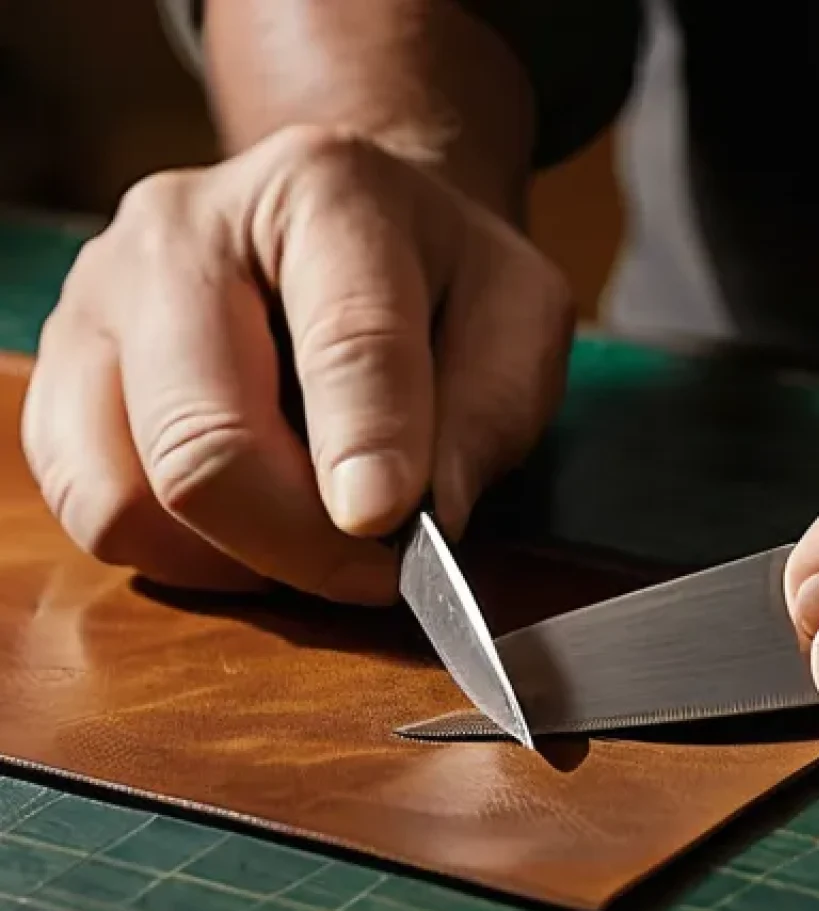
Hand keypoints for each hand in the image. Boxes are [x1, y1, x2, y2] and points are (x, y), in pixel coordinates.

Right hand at [21, 126, 572, 602]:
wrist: (342, 228)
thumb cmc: (439, 279)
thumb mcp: (518, 315)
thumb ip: (491, 408)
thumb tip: (426, 519)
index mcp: (323, 194)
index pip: (346, 343)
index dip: (370, 452)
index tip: (394, 532)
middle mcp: (181, 231)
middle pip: (204, 443)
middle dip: (299, 544)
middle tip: (372, 571)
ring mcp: (100, 299)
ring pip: (126, 496)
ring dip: (235, 557)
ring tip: (309, 540)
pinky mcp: (61, 368)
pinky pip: (90, 507)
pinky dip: (177, 553)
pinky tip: (246, 528)